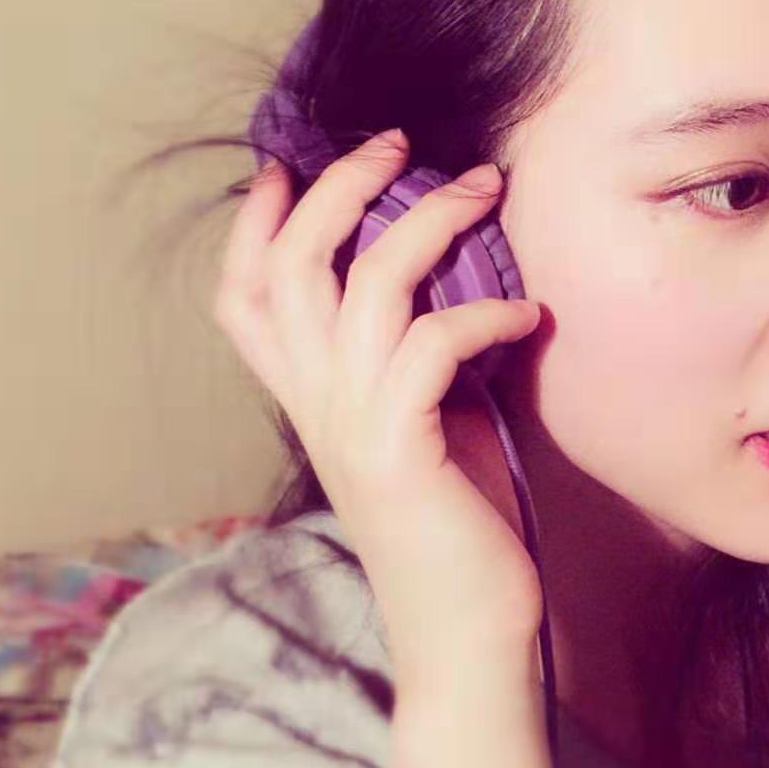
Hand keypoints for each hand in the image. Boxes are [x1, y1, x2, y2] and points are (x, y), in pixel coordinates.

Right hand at [213, 130, 544, 693]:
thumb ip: (405, 352)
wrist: (466, 626)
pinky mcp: (398, 450)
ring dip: (428, 221)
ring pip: (362, 285)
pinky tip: (527, 312)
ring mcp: (350, 425)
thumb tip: (446, 272)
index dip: (255, 223)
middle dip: (339, 187)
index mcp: (308, 395)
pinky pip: (431, 344)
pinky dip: (483, 312)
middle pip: (290, 266)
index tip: (288, 162)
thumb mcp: (416, 417)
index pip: (241, 295)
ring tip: (484, 188)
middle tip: (398, 141)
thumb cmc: (453, 513)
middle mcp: (313, 403)